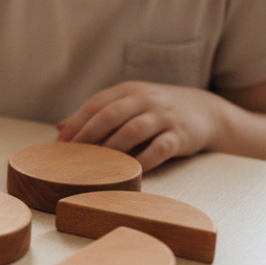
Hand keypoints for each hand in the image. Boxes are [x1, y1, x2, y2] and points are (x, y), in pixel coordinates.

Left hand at [56, 81, 225, 171]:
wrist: (205, 110)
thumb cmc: (156, 110)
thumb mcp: (128, 105)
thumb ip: (97, 114)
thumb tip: (61, 127)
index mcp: (128, 91)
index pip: (96, 104)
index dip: (76, 123)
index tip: (60, 142)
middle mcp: (145, 100)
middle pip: (110, 115)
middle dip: (88, 135)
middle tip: (72, 155)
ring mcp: (163, 117)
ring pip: (132, 131)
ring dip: (111, 149)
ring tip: (95, 165)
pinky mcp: (180, 135)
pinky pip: (159, 149)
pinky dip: (143, 162)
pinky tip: (130, 173)